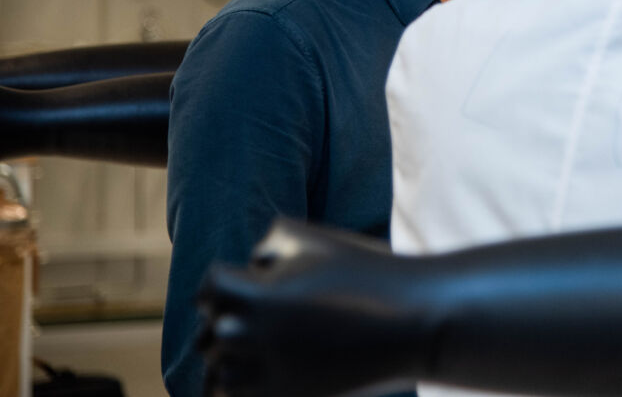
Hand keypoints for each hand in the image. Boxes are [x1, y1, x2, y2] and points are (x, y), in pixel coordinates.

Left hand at [197, 218, 426, 396]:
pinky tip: (267, 374)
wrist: (411, 323)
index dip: (227, 280)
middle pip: (211, 332)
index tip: (248, 280)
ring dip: (228, 361)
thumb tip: (251, 266)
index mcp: (253, 296)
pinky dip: (244, 390)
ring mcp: (267, 376)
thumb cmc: (366, 272)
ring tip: (252, 350)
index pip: (209, 288)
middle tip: (259, 313)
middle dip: (228, 320)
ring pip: (219, 375)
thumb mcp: (313, 239)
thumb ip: (269, 243)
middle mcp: (250, 338)